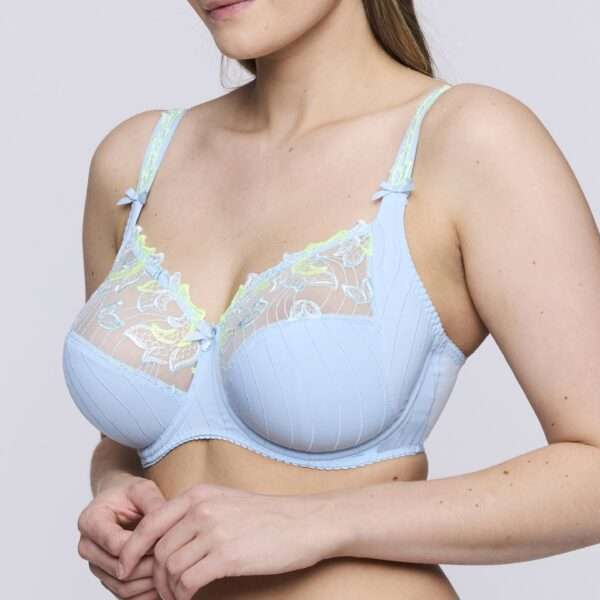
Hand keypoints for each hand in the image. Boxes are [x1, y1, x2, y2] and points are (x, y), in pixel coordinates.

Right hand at [77, 473, 166, 598]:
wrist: (119, 501)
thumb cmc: (130, 494)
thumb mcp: (143, 489)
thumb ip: (153, 504)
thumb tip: (167, 527)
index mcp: (90, 521)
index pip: (117, 544)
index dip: (144, 546)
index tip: (166, 540)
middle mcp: (87, 546)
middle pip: (118, 568)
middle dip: (149, 564)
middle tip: (174, 556)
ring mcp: (95, 565)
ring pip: (122, 586)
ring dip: (149, 581)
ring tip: (173, 568)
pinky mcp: (105, 577)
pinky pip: (125, 595)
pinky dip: (146, 592)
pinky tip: (165, 579)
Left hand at [117, 483, 341, 599]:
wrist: (304, 522)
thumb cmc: (267, 516)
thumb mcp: (226, 502)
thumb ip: (195, 514)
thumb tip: (167, 540)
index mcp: (198, 495)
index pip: (150, 522)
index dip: (131, 549)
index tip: (125, 568)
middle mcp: (201, 509)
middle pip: (157, 550)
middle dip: (152, 577)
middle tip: (160, 592)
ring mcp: (214, 531)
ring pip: (169, 568)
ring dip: (168, 590)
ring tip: (177, 597)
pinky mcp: (227, 555)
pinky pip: (188, 582)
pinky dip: (183, 596)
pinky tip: (191, 598)